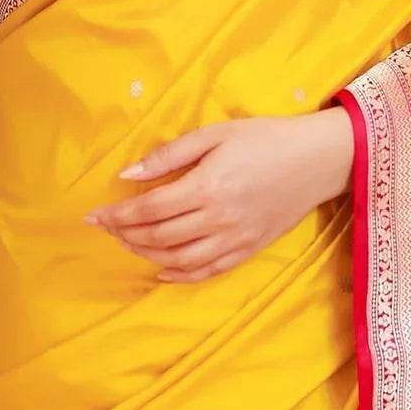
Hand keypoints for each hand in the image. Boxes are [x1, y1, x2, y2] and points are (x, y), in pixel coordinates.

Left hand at [86, 109, 353, 283]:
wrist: (317, 159)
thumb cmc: (265, 137)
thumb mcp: (215, 133)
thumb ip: (169, 155)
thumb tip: (128, 173)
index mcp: (206, 187)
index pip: (149, 209)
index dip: (117, 214)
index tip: (93, 215)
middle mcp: (218, 220)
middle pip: (158, 238)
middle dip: (125, 234)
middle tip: (105, 227)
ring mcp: (234, 240)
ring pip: (178, 261)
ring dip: (146, 256)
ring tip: (127, 243)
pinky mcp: (248, 251)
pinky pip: (206, 273)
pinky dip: (179, 276)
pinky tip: (161, 270)